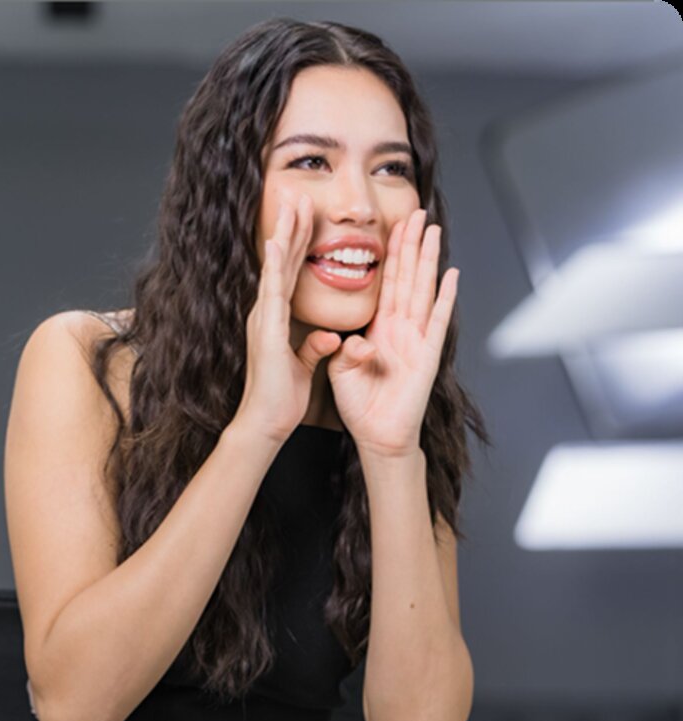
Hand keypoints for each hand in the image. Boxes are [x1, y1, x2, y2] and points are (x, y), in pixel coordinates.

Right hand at [234, 193, 341, 442]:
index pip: (291, 273)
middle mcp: (267, 311)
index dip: (298, 243)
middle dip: (291, 227)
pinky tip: (279, 242)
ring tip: (290, 204)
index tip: (305, 216)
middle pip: (283, 262)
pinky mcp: (267, 329)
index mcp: (275, 317)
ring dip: (284, 234)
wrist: (266, 421)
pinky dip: (276, 266)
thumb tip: (329, 336)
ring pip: (276, 268)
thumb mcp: (304, 364)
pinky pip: (273, 292)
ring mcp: (263, 317)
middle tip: (297, 195)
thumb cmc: (282, 396)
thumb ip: (314, 347)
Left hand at [326, 207, 458, 456]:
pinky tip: (451, 275)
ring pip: (423, 290)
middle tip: (417, 213)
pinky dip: (445, 298)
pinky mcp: (427, 355)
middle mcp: (400, 328)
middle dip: (411, 244)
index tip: (394, 226)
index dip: (390, 254)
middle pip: (407, 277)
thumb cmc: (360, 404)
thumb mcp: (340, 369)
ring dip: (428, 260)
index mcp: (378, 328)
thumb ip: (344, 348)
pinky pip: (438, 322)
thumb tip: (358, 339)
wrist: (376, 435)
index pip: (385, 282)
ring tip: (433, 231)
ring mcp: (416, 339)